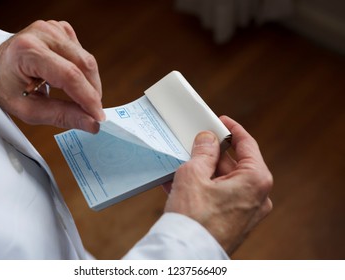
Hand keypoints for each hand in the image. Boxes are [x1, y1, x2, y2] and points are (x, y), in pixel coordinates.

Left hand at [0, 20, 104, 132]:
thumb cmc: (7, 86)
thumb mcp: (28, 109)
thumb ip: (62, 115)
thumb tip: (92, 123)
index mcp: (28, 50)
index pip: (69, 76)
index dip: (88, 98)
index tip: (98, 117)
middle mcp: (43, 33)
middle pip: (84, 65)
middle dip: (93, 92)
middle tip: (92, 113)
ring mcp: (53, 28)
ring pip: (87, 60)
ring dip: (89, 83)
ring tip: (78, 99)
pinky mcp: (61, 30)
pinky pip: (83, 54)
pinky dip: (83, 72)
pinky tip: (70, 79)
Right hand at [164, 116, 272, 254]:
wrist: (186, 256)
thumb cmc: (194, 217)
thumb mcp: (194, 174)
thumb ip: (203, 151)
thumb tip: (207, 139)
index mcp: (255, 180)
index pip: (247, 144)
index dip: (232, 129)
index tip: (220, 120)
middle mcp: (256, 196)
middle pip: (233, 164)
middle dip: (211, 153)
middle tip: (193, 142)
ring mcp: (245, 212)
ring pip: (223, 181)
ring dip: (202, 171)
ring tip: (181, 162)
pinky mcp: (232, 222)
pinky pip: (218, 197)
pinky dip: (202, 188)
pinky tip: (180, 182)